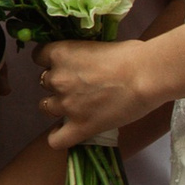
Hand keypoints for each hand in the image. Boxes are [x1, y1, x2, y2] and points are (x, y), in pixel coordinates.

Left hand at [34, 39, 156, 147]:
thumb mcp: (98, 44)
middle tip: (79, 86)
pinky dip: (58, 137)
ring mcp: (67, 104)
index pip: (38, 56)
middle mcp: (57, 79)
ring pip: (46, 107)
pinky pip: (56, 139)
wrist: (146, 76)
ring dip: (58, 106)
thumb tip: (86, 61)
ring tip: (76, 106)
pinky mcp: (80, 127)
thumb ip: (83, 55)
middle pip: (44, 82)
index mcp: (60, 53)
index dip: (50, 61)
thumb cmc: (131, 54)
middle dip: (58, 84)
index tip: (63, 64)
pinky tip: (66, 132)